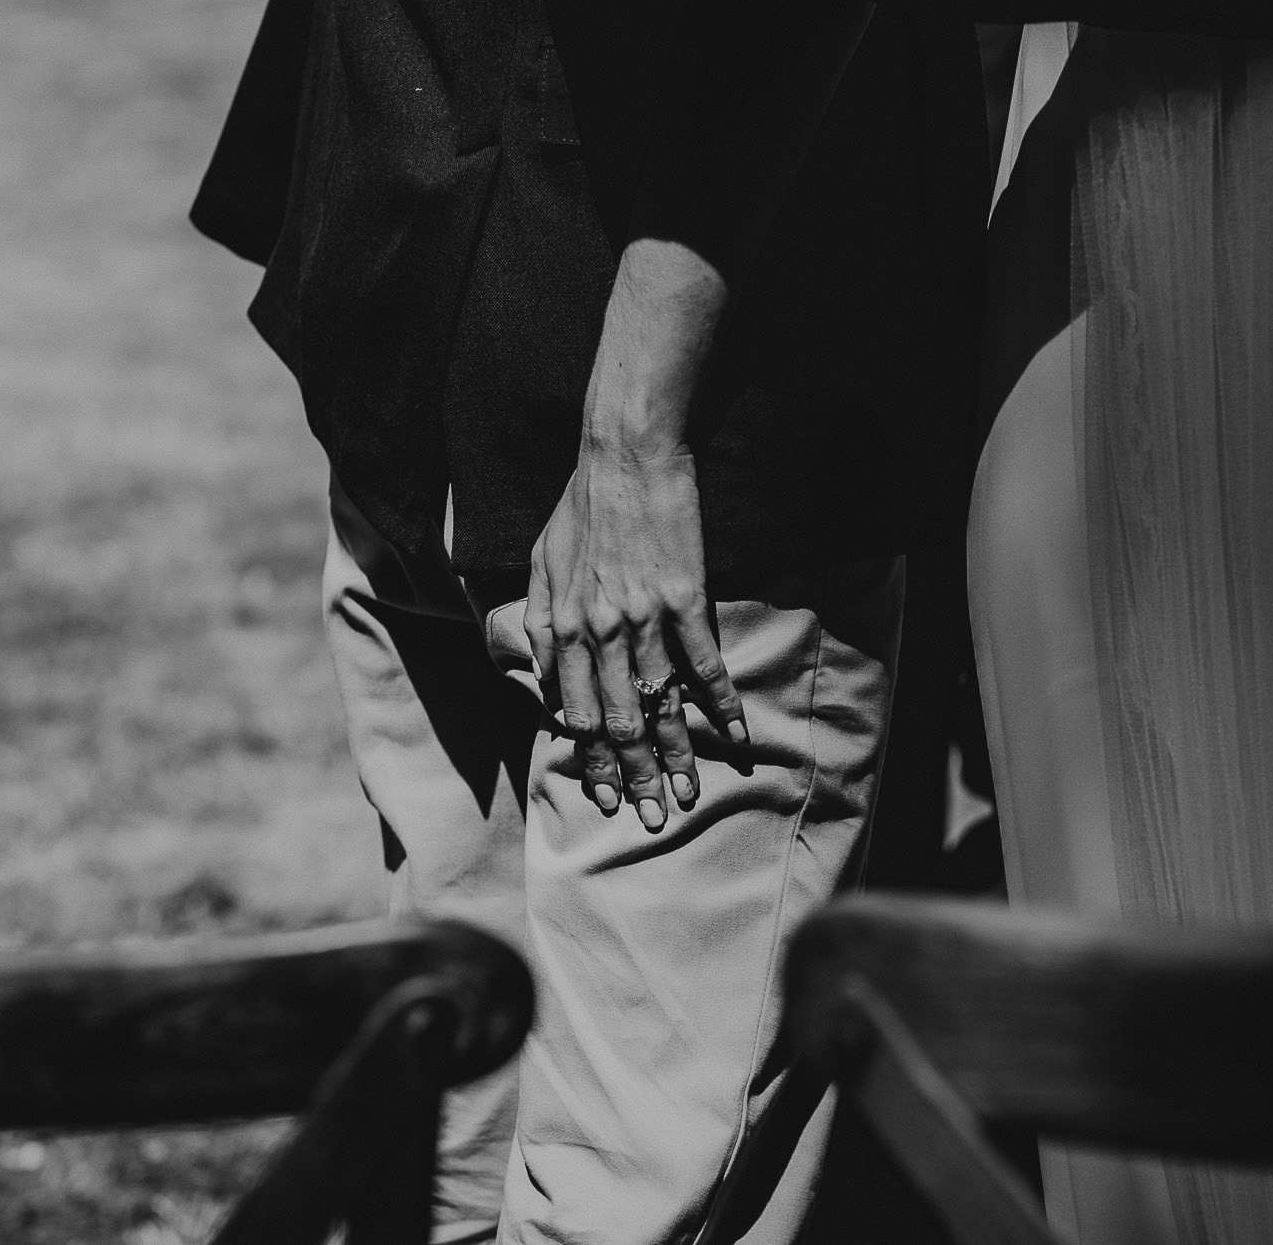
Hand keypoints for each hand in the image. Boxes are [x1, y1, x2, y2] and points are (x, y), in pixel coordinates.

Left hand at [525, 437, 747, 831]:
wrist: (626, 455)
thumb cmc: (580, 506)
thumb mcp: (538, 565)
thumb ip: (539, 625)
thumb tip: (545, 676)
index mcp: (562, 627)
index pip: (577, 714)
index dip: (593, 760)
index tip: (608, 796)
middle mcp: (600, 632)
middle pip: (619, 722)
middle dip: (636, 775)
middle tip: (652, 817)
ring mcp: (645, 619)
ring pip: (660, 703)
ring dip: (677, 754)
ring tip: (689, 794)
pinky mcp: (687, 599)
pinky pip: (704, 664)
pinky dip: (719, 702)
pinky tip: (734, 733)